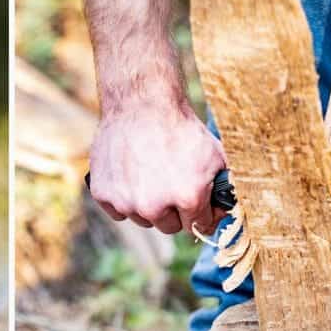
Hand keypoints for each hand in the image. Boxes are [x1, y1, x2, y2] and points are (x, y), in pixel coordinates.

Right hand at [89, 97, 226, 235]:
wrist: (141, 104)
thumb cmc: (181, 127)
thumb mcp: (215, 155)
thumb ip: (224, 188)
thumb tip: (227, 211)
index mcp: (188, 198)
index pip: (200, 225)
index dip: (201, 212)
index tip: (196, 201)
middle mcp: (155, 206)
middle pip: (170, 227)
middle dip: (174, 210)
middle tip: (171, 184)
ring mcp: (126, 202)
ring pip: (143, 220)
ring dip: (147, 205)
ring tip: (149, 176)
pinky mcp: (103, 195)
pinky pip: (118, 212)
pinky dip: (124, 199)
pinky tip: (130, 177)